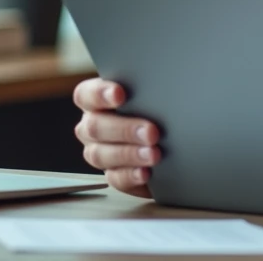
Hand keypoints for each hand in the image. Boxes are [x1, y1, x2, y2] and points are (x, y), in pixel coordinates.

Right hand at [72, 78, 159, 197]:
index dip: (99, 94)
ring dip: (129, 154)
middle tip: (151, 131)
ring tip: (154, 154)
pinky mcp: (114, 174)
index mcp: (97, 100)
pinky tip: (146, 173)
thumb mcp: (155, 92)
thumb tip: (165, 85)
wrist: (176, 134)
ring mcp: (99, 151)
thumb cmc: (160, 103)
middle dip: (124, 129)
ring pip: (101, 155)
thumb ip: (149, 88)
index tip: (119, 94)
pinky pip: (115, 178)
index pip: (86, 94)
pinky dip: (131, 175)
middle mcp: (92, 126)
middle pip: (95, 127)